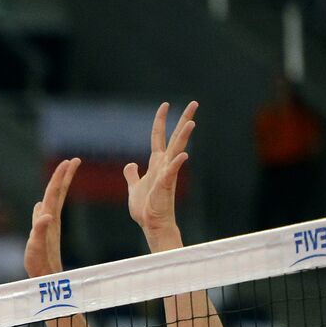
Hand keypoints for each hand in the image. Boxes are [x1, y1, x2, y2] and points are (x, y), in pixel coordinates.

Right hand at [24, 157, 78, 278]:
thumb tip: (45, 212)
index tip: (69, 161)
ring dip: (56, 188)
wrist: (44, 278)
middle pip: (57, 193)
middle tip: (72, 160)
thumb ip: (39, 229)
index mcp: (50, 219)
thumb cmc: (40, 265)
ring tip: (60, 176)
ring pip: (52, 202)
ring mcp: (47, 227)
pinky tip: (40, 205)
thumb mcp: (37, 246)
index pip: (55, 192)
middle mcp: (50, 220)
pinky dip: (41, 207)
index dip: (60, 176)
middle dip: (63, 176)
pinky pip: (41, 216)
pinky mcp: (42, 235)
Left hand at [125, 101, 195, 249]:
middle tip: (195, 103)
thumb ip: (132, 174)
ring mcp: (166, 174)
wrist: (151, 224)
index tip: (165, 105)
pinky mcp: (165, 186)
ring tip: (192, 122)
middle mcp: (164, 165)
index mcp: (156, 163)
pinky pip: (171, 173)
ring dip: (183, 137)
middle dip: (184, 120)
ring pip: (176, 151)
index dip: (160, 121)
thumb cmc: (145, 207)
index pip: (158, 136)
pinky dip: (176, 164)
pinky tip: (183, 155)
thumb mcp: (134, 186)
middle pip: (175, 138)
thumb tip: (130, 164)